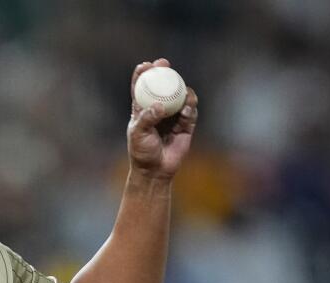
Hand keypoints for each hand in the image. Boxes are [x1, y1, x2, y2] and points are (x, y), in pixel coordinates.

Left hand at [127, 58, 197, 179]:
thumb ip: (147, 119)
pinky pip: (190, 112)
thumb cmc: (142, 152)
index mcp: (142, 110)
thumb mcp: (139, 134)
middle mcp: (158, 110)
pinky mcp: (186, 126)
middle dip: (165, 72)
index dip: (142, 74)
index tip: (145, 65)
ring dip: (181, 89)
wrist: (155, 171)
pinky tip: (187, 107)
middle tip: (165, 64)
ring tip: (181, 88)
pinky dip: (190, 107)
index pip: (141, 88)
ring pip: (179, 97)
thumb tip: (159, 106)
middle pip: (162, 87)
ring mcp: (173, 117)